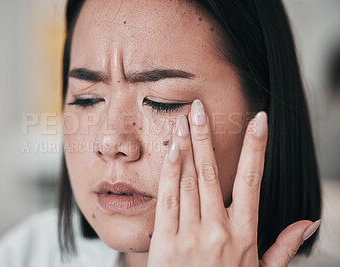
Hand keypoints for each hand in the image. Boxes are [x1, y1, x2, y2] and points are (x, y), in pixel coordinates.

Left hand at [147, 99, 320, 266]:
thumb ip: (283, 247)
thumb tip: (307, 223)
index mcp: (244, 234)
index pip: (252, 181)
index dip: (256, 148)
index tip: (259, 121)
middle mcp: (219, 230)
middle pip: (213, 172)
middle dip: (208, 136)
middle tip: (202, 107)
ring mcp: (191, 235)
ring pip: (189, 180)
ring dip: (187, 147)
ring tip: (185, 120)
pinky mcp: (166, 241)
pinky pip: (168, 199)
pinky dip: (170, 172)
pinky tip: (172, 150)